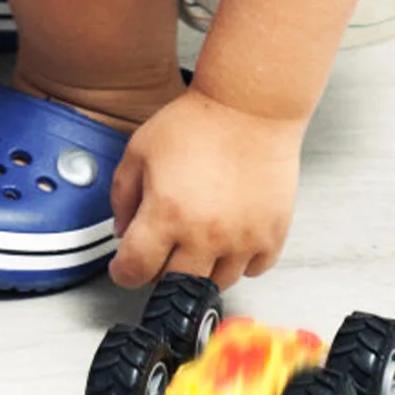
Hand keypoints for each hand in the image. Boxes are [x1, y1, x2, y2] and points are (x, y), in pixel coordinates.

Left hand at [108, 86, 304, 289]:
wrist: (248, 110)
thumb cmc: (196, 123)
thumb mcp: (139, 151)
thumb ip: (123, 195)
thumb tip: (123, 231)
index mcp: (166, 214)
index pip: (136, 269)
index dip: (123, 272)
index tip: (123, 268)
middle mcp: (205, 235)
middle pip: (175, 285)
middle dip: (158, 273)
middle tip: (157, 252)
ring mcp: (242, 240)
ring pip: (215, 284)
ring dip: (198, 270)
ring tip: (193, 240)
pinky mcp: (271, 237)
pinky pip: (251, 270)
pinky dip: (236, 262)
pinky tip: (226, 238)